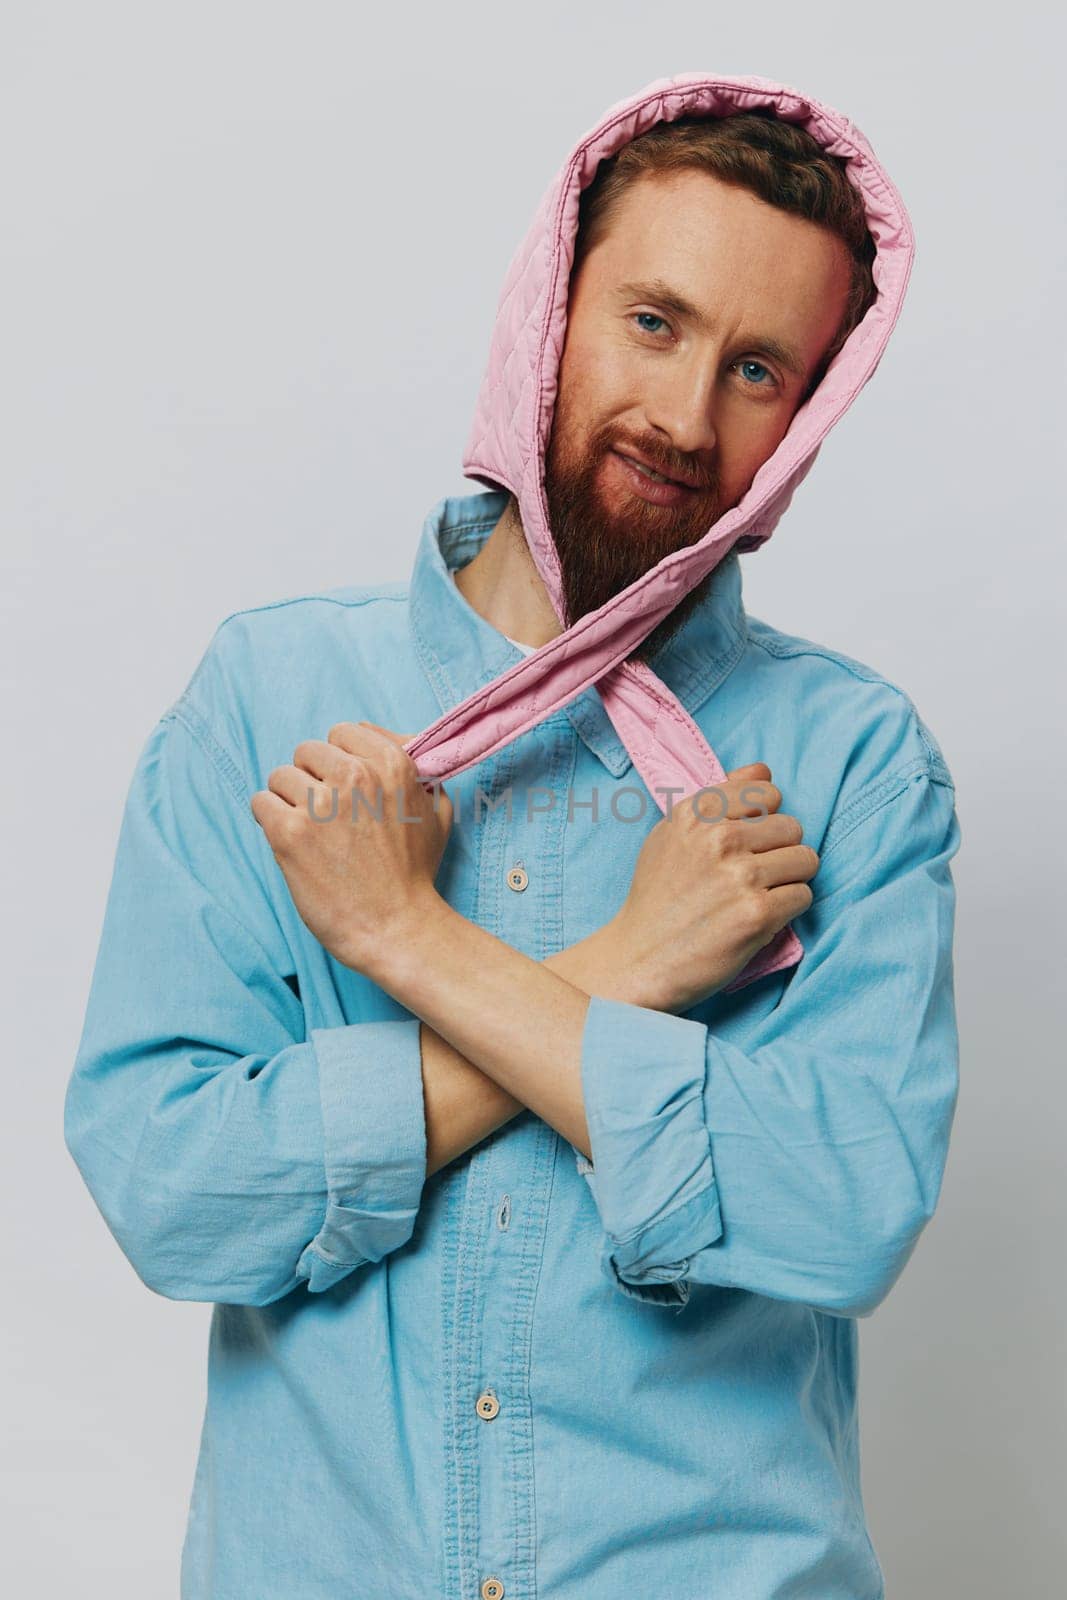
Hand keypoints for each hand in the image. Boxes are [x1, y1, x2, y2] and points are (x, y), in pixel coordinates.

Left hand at [250, 721, 452, 974]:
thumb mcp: (436, 811)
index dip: (341, 760)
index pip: (343, 732)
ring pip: (280, 776)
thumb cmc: (415, 874)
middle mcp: (355, 776)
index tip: (345, 786)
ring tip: (309, 833)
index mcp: (391, 763)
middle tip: (326, 815)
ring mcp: (320, 804)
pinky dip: (269, 820)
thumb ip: (417, 771)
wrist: (396, 927)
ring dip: (289, 801)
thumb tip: (396, 740)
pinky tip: (289, 841)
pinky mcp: (290, 833)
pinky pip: (260, 802)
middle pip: (307, 752)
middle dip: (312, 779)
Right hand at [605, 763, 818, 1012]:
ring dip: (789, 880)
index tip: (747, 842)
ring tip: (759, 896)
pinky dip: (787, 909)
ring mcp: (740, 875)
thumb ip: (716, 801)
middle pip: (792, 826)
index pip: (766, 790)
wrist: (640, 959)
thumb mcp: (671, 836)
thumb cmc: (657, 898)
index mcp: (696, 813)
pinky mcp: (757, 913)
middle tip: (753, 877)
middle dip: (780, 851)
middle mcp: (718, 838)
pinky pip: (804, 895)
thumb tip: (762, 771)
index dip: (764, 819)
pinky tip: (759, 918)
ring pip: (805, 859)